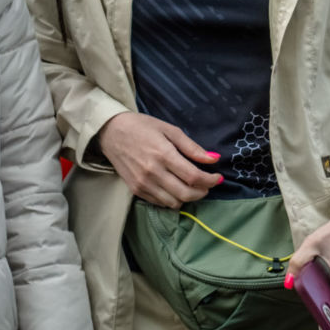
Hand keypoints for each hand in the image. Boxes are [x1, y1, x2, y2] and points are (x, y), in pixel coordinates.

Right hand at [96, 112, 221, 207]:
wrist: (111, 132)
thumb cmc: (141, 127)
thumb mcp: (169, 129)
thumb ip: (192, 147)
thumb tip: (213, 159)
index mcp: (163, 154)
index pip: (193, 176)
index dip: (210, 180)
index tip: (218, 177)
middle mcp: (153, 172)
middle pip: (186, 194)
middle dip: (203, 192)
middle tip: (207, 184)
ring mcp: (143, 184)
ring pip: (174, 202)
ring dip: (188, 198)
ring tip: (192, 186)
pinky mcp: (136, 190)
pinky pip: (160, 203)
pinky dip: (173, 200)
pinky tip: (175, 188)